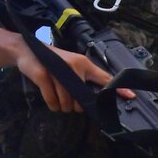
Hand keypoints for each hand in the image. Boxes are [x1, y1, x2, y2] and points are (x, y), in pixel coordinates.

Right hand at [0, 26, 131, 112]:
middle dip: (75, 106)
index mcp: (84, 64)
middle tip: (68, 98)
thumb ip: (86, 80)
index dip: (117, 89)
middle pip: (81, 100)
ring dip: (62, 106)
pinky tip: (51, 100)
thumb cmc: (54, 62)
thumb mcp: (73, 67)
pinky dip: (52, 105)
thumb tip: (98, 98)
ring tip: (58, 96)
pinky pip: (52, 101)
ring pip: (67, 103)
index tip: (131, 96)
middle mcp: (74, 66)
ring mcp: (58, 71)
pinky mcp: (44, 76)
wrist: (27, 51)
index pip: (105, 78)